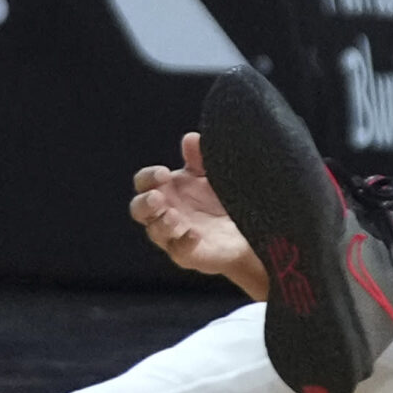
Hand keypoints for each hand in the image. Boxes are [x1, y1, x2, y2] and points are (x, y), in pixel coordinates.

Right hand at [131, 132, 267, 295]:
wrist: (253, 229)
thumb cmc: (225, 199)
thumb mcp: (215, 174)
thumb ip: (202, 158)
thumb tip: (191, 138)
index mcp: (169, 190)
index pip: (144, 183)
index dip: (148, 177)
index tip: (164, 173)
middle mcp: (166, 212)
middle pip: (139, 209)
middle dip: (144, 203)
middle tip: (157, 198)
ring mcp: (175, 235)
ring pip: (155, 232)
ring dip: (162, 224)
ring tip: (175, 217)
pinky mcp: (190, 254)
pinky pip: (180, 251)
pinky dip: (183, 243)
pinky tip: (194, 235)